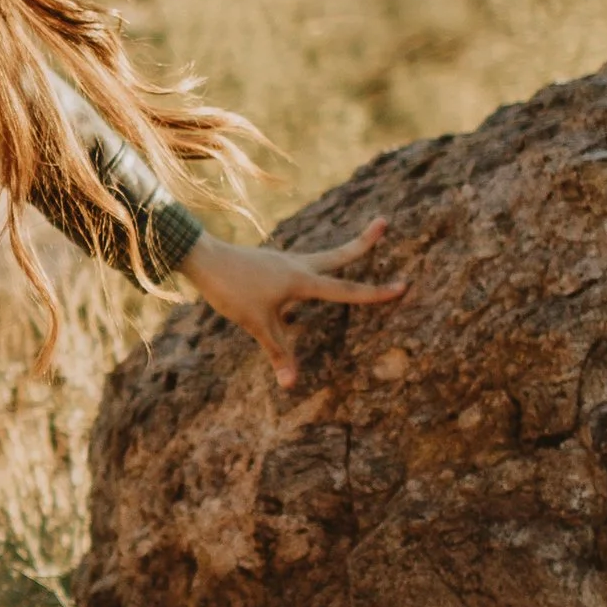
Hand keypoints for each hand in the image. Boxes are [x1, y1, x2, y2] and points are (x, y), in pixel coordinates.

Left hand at [181, 217, 401, 391]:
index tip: (404, 286)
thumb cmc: (230, 289)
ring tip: (357, 248)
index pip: (347, 290)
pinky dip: (310, 274)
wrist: (202, 259)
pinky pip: (299, 269)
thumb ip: (277, 352)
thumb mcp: (255, 324)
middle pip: (338, 255)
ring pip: (321, 259)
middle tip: (384, 222)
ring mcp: (283, 262)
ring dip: (340, 255)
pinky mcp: (271, 264)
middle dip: (363, 242)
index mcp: (301, 280)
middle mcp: (297, 265)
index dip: (376, 293)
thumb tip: (291, 384)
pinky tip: (299, 291)